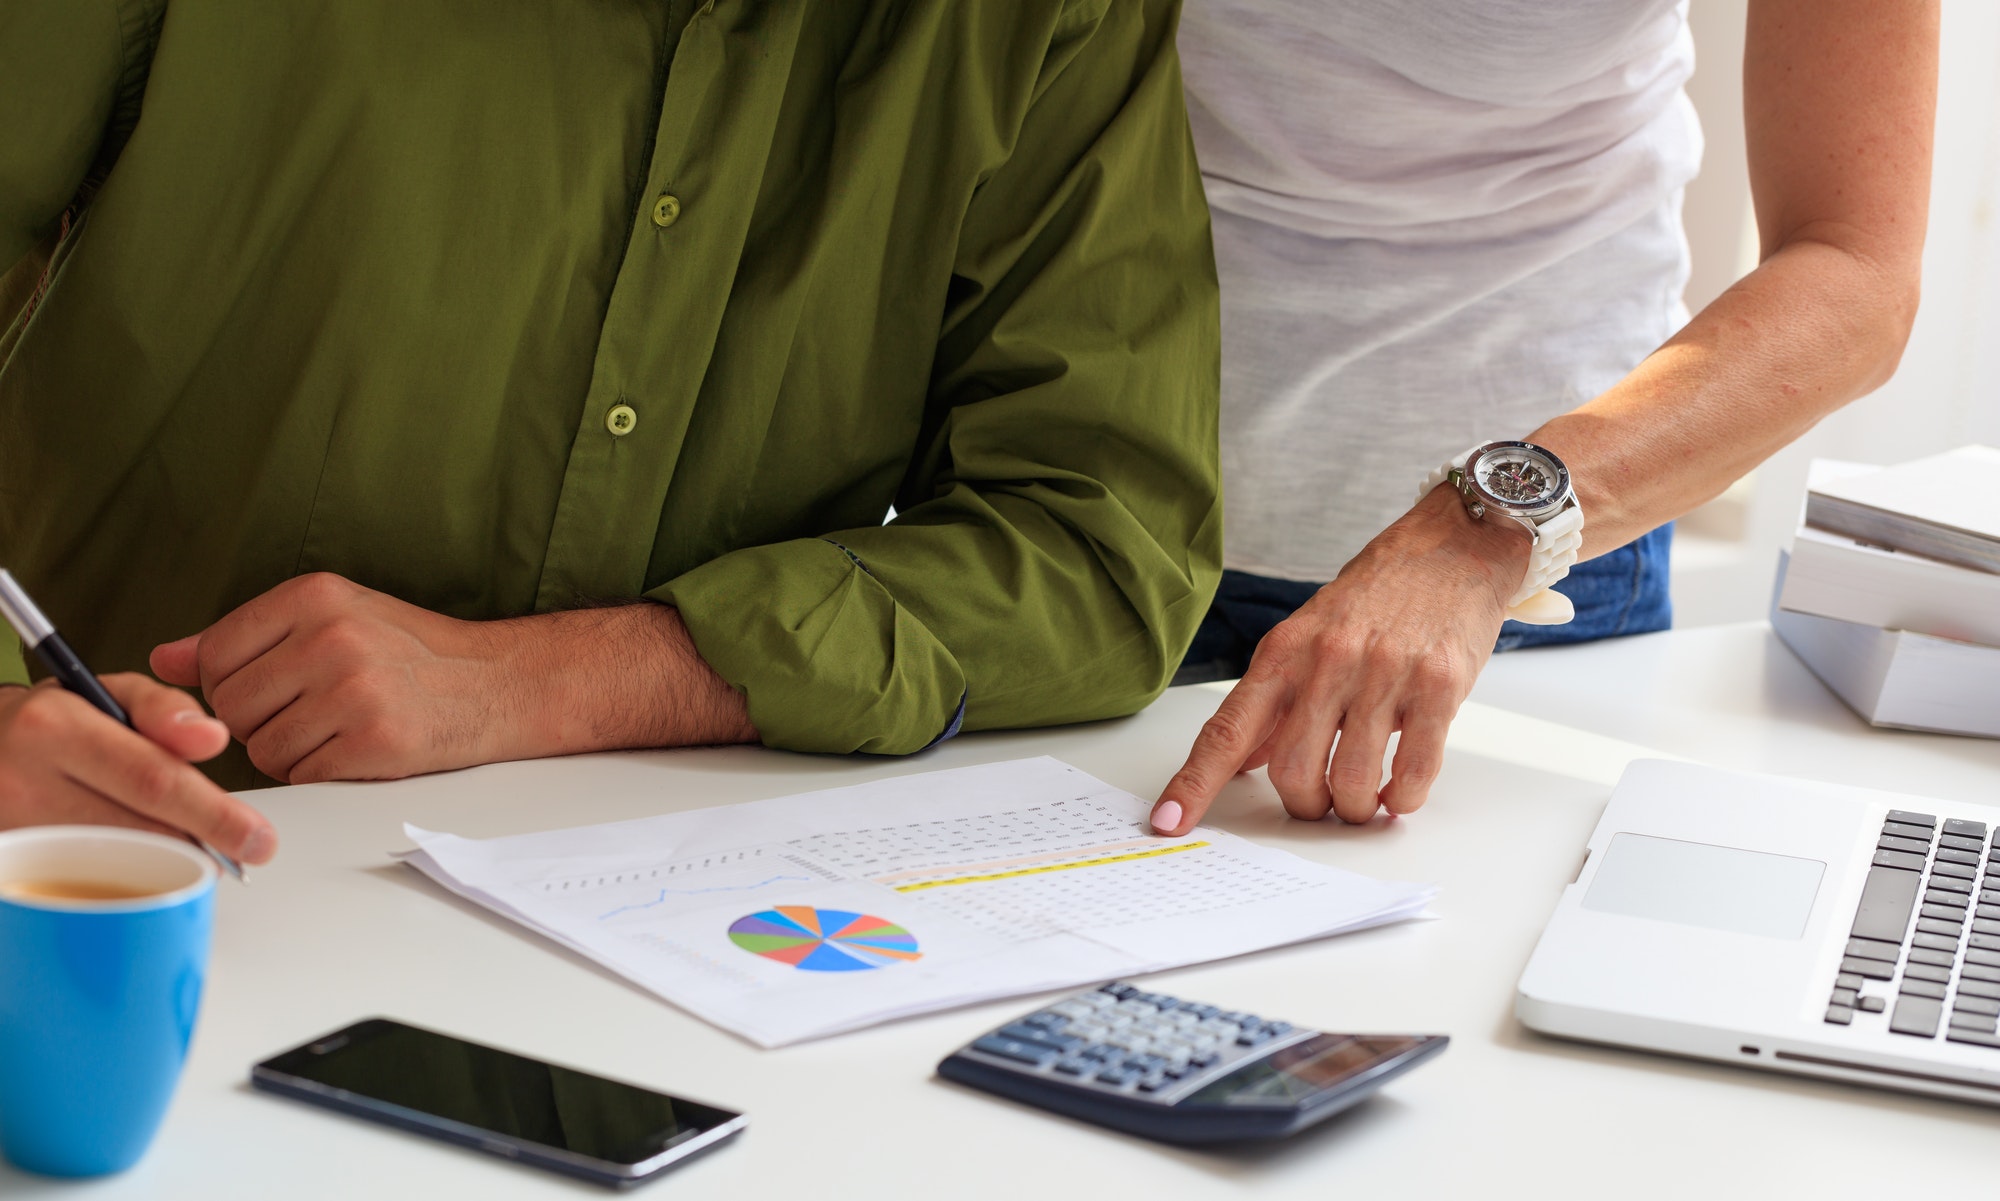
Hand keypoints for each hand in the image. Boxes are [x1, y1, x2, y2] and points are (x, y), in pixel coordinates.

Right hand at [0, 678, 277, 862]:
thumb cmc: (51, 722)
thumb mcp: (107, 693)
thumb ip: (165, 708)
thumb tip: (211, 739)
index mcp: (53, 728)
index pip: (152, 779)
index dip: (212, 814)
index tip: (257, 839)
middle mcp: (24, 780)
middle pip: (139, 829)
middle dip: (201, 844)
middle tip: (241, 853)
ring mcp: (12, 829)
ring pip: (115, 863)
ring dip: (167, 863)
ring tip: (193, 851)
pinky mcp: (11, 860)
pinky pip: (83, 883)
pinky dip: (125, 878)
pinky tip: (143, 867)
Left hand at [152, 573, 755, 784]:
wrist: (500, 683)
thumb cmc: (414, 652)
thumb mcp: (334, 616)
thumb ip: (246, 635)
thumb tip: (164, 660)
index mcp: (314, 597)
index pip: (215, 655)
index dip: (230, 685)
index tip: (269, 688)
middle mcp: (331, 637)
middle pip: (231, 706)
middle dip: (258, 721)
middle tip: (312, 712)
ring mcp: (353, 690)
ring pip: (261, 746)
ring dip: (288, 751)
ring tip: (336, 730)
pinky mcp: (373, 741)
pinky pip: (301, 774)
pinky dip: (319, 772)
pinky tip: (355, 749)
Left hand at [1152, 486, 1529, 831]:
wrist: (1453, 548)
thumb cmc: (1378, 598)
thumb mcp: (1310, 637)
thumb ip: (1279, 700)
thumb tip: (1246, 762)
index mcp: (1283, 652)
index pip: (1226, 730)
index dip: (1194, 783)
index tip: (1168, 822)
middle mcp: (1327, 660)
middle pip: (1292, 771)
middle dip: (1305, 806)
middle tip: (1321, 804)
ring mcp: (1383, 672)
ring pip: (1351, 781)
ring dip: (1354, 809)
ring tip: (1363, 801)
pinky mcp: (1437, 686)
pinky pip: (1412, 773)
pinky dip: (1401, 799)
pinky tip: (1398, 793)